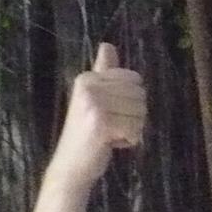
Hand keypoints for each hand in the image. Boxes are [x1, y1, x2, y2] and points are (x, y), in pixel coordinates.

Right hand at [48, 42, 145, 191]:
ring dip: (132, 129)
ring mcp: (94, 103)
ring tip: (110, 134)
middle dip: (133, 115)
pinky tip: (111, 143)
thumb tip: (108, 45)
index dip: (130, 100)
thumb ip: (104, 73)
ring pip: (141, 113)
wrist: (71, 165)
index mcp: (87, 78)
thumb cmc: (87, 133)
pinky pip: (136, 129)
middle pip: (140, 96)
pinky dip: (130, 140)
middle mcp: (89, 86)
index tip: (110, 111)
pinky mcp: (101, 123)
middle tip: (110, 126)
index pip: (134, 79)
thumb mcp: (93, 98)